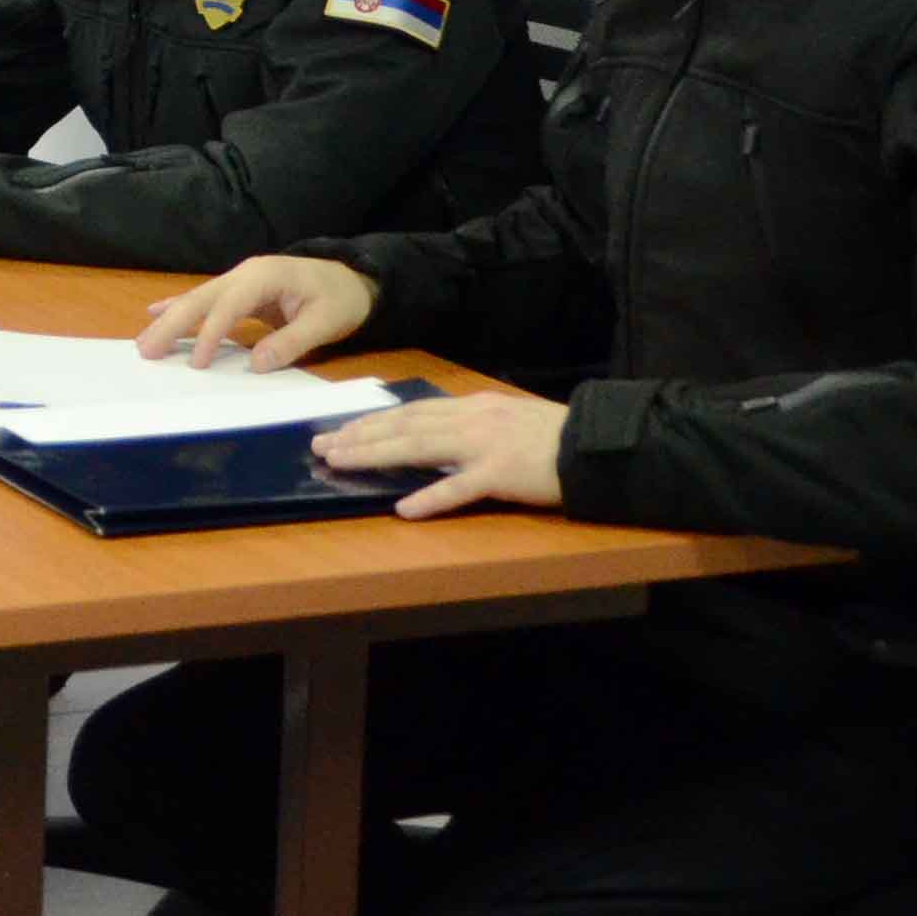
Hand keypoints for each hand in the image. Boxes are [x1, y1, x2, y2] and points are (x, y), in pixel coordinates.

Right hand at [137, 255, 379, 370]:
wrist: (354, 280)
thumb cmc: (341, 300)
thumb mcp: (326, 323)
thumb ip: (291, 342)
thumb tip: (255, 364)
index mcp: (266, 276)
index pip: (229, 305)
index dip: (210, 333)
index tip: (196, 362)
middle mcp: (245, 273)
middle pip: (202, 298)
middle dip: (172, 323)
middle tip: (145, 350)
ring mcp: (240, 279)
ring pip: (197, 298)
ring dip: (169, 319)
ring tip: (143, 342)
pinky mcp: (240, 289)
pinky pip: (205, 299)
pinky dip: (179, 307)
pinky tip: (154, 312)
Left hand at [311, 392, 570, 519]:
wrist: (595, 445)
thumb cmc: (552, 436)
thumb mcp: (506, 418)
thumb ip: (470, 423)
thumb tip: (433, 431)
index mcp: (472, 406)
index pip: (411, 412)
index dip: (372, 420)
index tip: (340, 429)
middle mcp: (471, 419)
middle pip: (403, 425)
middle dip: (358, 434)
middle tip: (321, 445)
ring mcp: (484, 446)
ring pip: (418, 447)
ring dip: (374, 455)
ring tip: (339, 462)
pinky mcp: (501, 474)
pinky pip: (459, 488)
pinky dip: (429, 498)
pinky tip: (403, 508)